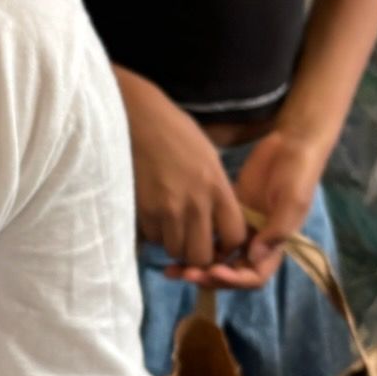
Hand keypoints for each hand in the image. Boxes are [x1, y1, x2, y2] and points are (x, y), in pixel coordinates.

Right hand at [117, 70, 248, 270]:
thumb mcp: (210, 160)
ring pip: (175, 251)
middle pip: (202, 255)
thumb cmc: (178, 134)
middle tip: (193, 243)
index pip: (235, 236)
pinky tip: (155, 216)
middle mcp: (196, 203)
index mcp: (218, 187)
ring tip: (173, 227)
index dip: (229, 245)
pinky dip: (156, 234)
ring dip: (175, 244)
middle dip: (199, 255)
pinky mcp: (144, 211)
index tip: (221, 240)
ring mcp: (168, 209)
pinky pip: (153, 239)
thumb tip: (222, 222)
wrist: (141, 120)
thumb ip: (218, 193)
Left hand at [172, 131, 326, 290]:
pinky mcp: (227, 214)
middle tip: (185, 274)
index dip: (233, 280)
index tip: (213, 270)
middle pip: (230, 272)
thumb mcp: (293, 201)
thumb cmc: (297, 175)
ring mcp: (241, 230)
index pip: (253, 277)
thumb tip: (252, 257)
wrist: (290, 145)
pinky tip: (176, 240)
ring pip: (216, 257)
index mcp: (274, 247)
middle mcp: (256, 244)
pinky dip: (195, 241)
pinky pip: (209, 235)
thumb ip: (276, 230)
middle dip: (208, 277)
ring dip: (197, 266)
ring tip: (172, 268)